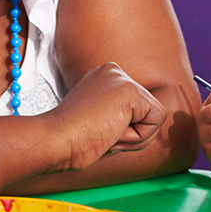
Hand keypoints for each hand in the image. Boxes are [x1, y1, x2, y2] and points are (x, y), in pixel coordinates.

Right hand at [47, 62, 165, 169]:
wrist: (54, 140)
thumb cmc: (71, 140)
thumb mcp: (97, 119)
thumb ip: (117, 114)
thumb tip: (143, 120)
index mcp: (103, 76)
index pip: (135, 109)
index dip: (121, 129)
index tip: (94, 129)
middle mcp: (113, 71)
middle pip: (147, 112)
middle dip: (130, 133)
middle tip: (99, 133)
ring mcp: (122, 79)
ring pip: (153, 119)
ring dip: (133, 138)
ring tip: (103, 133)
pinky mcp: (130, 92)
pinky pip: (155, 123)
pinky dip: (137, 138)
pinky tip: (111, 131)